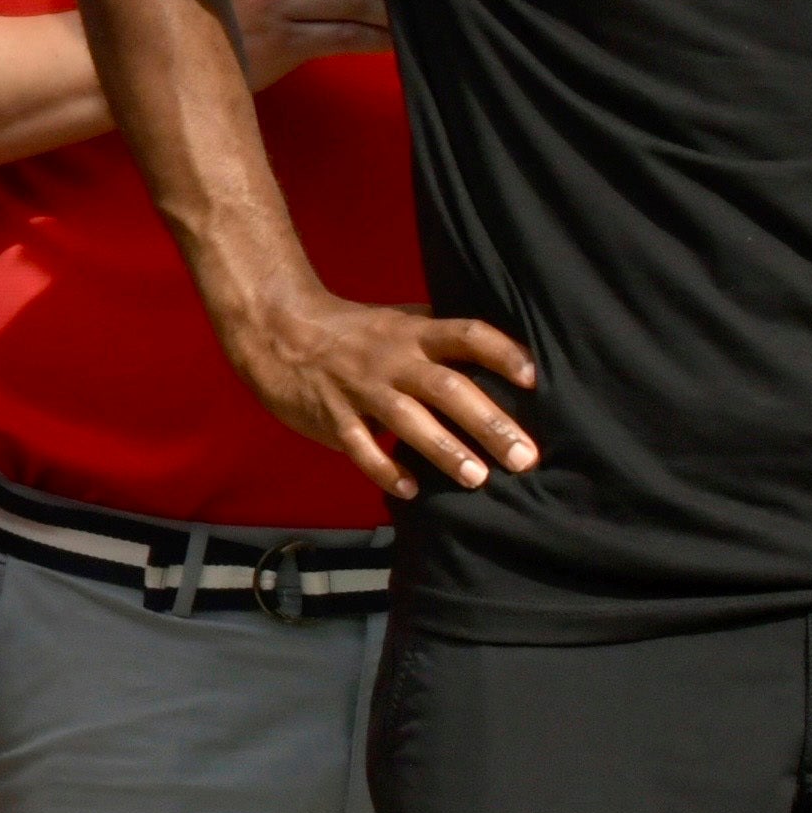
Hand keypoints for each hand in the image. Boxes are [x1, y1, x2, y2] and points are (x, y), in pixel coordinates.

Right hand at [217, 284, 538, 497]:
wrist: (276, 331)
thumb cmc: (352, 331)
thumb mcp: (398, 322)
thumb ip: (441, 341)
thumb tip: (502, 363)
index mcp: (413, 333)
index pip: (466, 335)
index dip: (501, 353)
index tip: (535, 378)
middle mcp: (392, 360)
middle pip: (447, 388)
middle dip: (488, 423)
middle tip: (525, 456)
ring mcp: (361, 389)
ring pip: (407, 421)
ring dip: (445, 451)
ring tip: (478, 478)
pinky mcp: (332, 416)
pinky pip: (360, 447)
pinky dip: (385, 469)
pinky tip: (410, 490)